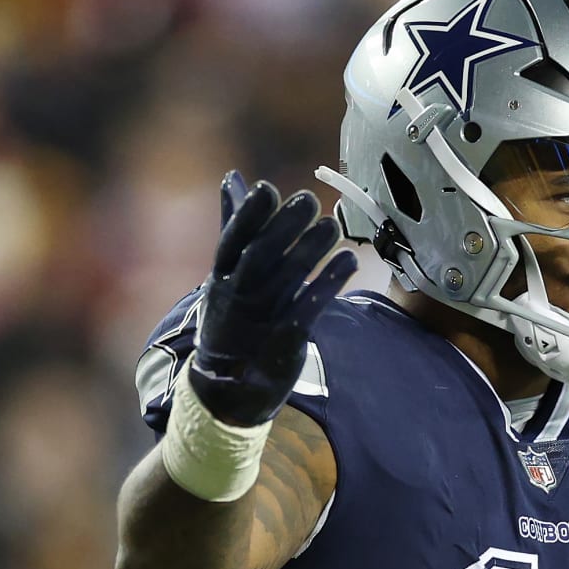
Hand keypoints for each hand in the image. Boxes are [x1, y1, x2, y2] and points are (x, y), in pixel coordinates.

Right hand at [188, 171, 358, 425]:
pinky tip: (349, 260)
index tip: (267, 188)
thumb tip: (233, 178)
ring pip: (286, 280)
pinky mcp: (286, 341)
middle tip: (309, 200)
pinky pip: (309, 308)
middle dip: (283, 226)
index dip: (248, 215)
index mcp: (219, 278)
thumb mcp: (225, 274)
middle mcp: (237, 298)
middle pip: (259, 256)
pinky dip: (329, 283)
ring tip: (331, 225)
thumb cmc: (231, 319)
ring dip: (310, 249)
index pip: (231, 241)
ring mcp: (261, 321)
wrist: (228, 390)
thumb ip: (233, 227)